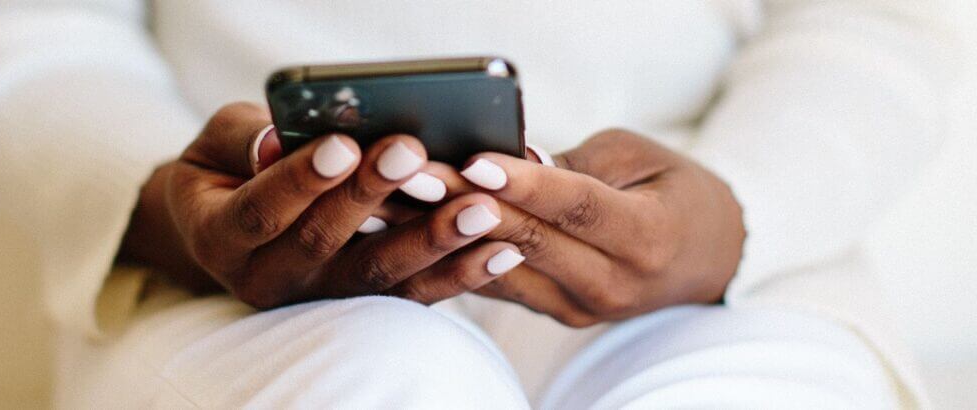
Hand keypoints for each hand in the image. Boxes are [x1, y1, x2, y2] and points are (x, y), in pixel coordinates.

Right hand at [117, 103, 525, 307]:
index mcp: (219, 237)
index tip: (343, 145)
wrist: (235, 223)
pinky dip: (460, 274)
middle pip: (323, 242)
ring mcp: (319, 298)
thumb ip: (244, 140)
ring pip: (378, 277)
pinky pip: (414, 295)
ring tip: (479, 209)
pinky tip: (502, 250)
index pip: (260, 211)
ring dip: (432, 241)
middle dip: (373, 194)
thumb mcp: (217, 145)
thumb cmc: (230, 168)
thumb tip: (278, 139)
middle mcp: (266, 279)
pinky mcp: (364, 304)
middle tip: (416, 153)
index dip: (301, 179)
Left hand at [439, 129, 745, 325]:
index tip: (474, 160)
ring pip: (502, 269)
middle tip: (410, 174)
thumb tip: (511, 162)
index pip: (578, 209)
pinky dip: (457, 254)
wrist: (706, 256)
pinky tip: (412, 228)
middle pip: (529, 242)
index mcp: (648, 238)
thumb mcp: (641, 158)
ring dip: (445, 233)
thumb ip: (577, 163)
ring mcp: (582, 308)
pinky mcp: (558, 314)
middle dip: (463, 204)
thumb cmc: (674, 190)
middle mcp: (613, 284)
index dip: (525, 186)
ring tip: (392, 201)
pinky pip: (499, 284)